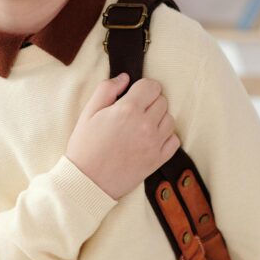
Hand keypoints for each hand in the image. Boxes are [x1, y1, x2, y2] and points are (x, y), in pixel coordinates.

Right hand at [66, 73, 180, 199]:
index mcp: (127, 110)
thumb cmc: (85, 146)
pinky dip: (165, 137)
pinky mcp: (158, 160)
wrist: (88, 181)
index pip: (151, 86)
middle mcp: (145, 125)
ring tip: (141, 126)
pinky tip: (150, 139)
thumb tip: (125, 78)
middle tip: (135, 112)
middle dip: (150, 102)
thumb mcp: (88, 112)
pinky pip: (174, 140)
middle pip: (162, 101)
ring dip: (158, 119)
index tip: (135, 95)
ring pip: (170, 119)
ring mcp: (154, 143)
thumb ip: (106, 89)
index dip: (143, 87)